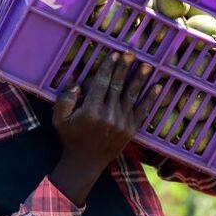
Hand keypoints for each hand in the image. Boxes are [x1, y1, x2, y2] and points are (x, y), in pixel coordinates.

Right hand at [48, 52, 158, 205]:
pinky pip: (142, 111)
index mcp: (90, 111)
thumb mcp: (58, 120)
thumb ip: (64, 100)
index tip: (114, 55)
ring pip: (131, 96)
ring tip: (146, 65)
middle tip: (130, 53)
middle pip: (118, 86)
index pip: (101, 84)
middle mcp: (108, 115)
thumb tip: (77, 84)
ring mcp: (121, 123)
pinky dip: (150, 98)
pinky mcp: (130, 130)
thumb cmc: (70, 138)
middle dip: (124, 68)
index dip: (108, 68)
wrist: (85, 163)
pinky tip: (157, 86)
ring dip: (140, 79)